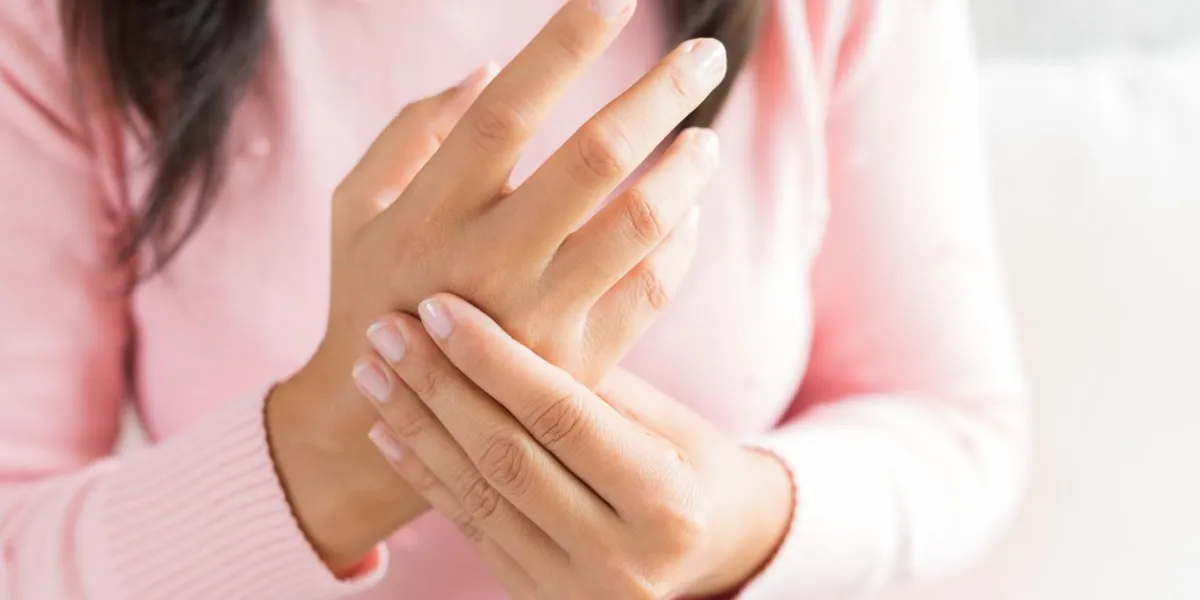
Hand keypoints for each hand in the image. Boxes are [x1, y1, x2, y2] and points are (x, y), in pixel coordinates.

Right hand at [267, 0, 728, 569]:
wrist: (387, 419)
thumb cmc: (371, 290)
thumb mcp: (355, 207)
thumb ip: (410, 131)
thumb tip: (488, 69)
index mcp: (429, 212)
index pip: (508, 111)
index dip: (566, 45)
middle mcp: (485, 263)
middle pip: (593, 159)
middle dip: (659, 93)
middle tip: (704, 55)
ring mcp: (537, 320)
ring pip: (638, 226)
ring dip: (684, 170)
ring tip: (705, 139)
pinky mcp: (578, 365)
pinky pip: (653, 288)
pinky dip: (681, 240)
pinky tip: (688, 212)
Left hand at [359, 294, 794, 598]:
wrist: (715, 549)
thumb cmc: (694, 462)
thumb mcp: (665, 418)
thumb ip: (591, 381)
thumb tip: (504, 302)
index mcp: (666, 503)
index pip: (563, 417)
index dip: (495, 359)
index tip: (439, 306)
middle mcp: (622, 560)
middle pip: (509, 458)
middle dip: (440, 387)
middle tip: (387, 327)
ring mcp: (576, 591)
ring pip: (479, 497)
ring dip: (417, 428)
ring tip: (373, 369)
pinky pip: (471, 530)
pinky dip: (426, 477)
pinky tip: (388, 429)